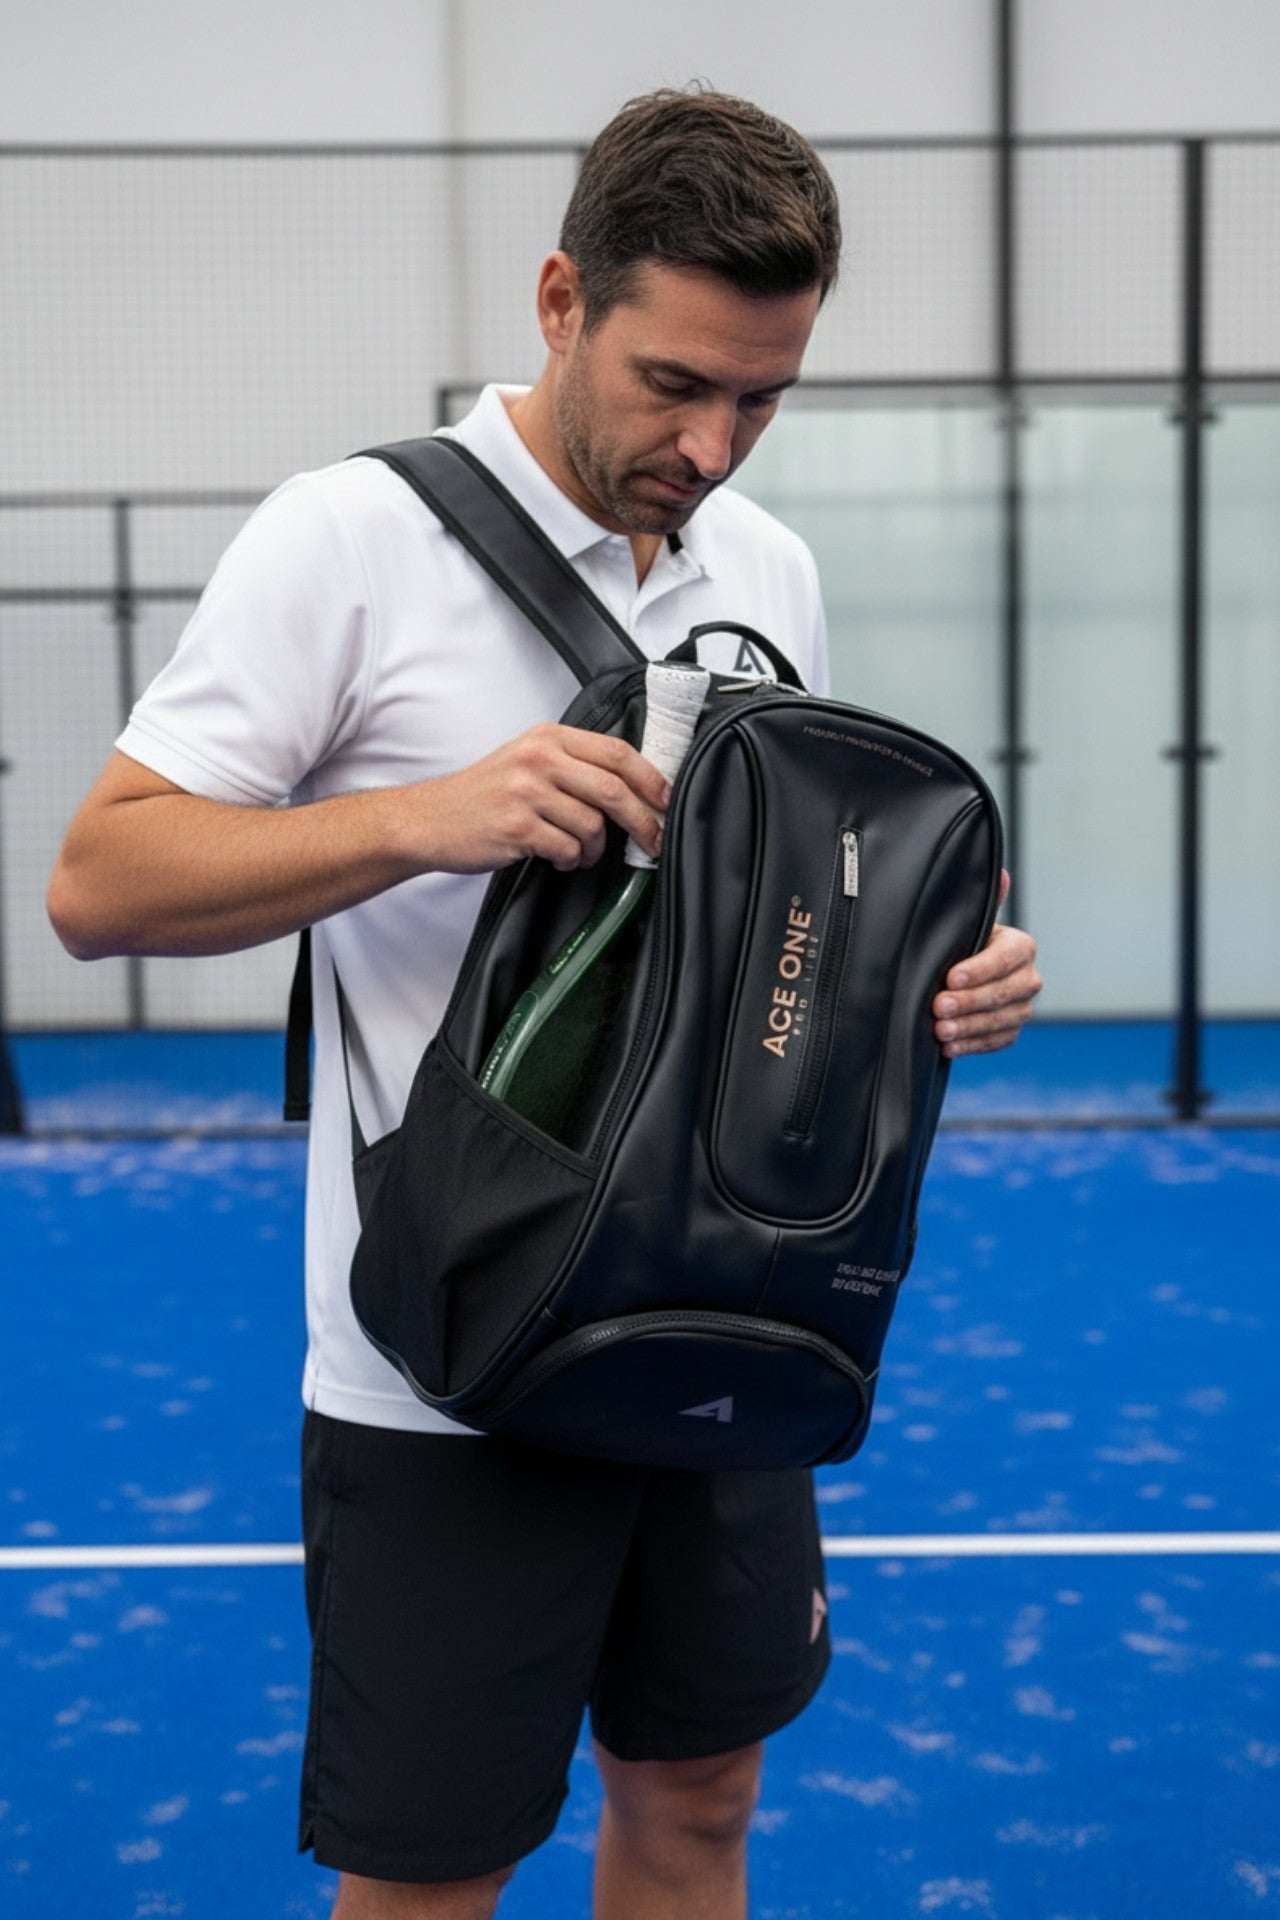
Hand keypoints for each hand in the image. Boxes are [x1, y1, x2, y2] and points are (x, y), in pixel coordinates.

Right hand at [418, 723, 671, 873]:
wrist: (430, 819)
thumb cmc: (483, 794)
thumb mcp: (526, 760)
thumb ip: (572, 764)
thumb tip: (631, 788)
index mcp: (548, 737)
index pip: (617, 752)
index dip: (651, 779)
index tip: (666, 802)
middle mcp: (538, 758)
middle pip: (613, 789)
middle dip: (642, 821)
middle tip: (652, 841)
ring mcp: (526, 792)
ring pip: (592, 825)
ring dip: (596, 849)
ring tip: (581, 853)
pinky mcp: (517, 827)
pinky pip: (567, 849)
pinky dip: (571, 860)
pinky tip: (558, 858)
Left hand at [932, 871, 1041, 1057]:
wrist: (960, 975)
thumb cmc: (962, 944)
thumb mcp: (969, 922)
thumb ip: (985, 901)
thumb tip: (1000, 873)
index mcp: (1020, 947)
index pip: (1006, 959)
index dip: (980, 970)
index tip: (950, 977)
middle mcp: (1028, 978)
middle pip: (1006, 993)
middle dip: (971, 1001)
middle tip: (939, 1007)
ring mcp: (1021, 1007)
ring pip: (1003, 1020)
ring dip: (970, 1027)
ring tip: (940, 1031)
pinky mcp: (1010, 1030)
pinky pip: (998, 1041)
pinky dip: (973, 1045)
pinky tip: (949, 1047)